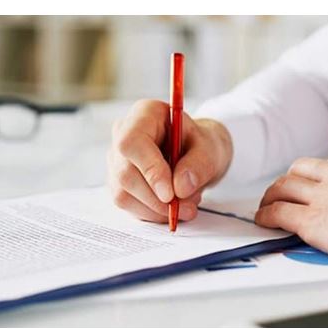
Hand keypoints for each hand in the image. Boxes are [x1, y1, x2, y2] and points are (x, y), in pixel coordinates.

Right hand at [107, 99, 231, 222]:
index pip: (132, 142)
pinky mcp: (118, 183)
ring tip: (186, 204)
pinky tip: (172, 207)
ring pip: (124, 194)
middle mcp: (123, 135)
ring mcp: (116, 160)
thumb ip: (199, 165)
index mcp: (144, 114)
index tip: (170, 194)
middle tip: (187, 208)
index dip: (149, 170)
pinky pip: (129, 205)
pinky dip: (153, 213)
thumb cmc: (200, 145)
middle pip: (126, 173)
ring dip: (157, 209)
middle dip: (157, 199)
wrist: (195, 155)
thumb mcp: (211, 149)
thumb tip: (180, 187)